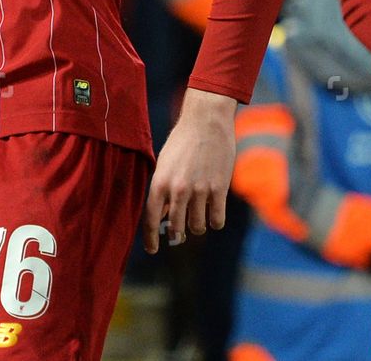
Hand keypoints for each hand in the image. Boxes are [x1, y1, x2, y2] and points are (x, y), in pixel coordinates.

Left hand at [144, 89, 236, 252]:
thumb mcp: (165, 164)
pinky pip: (217, 219)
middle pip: (177, 228)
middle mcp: (178, 190)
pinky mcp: (219, 188)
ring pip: (198, 226)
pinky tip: (214, 215)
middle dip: (178, 234)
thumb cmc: (183, 141)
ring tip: (199, 217)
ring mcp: (200, 190)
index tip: (153, 249)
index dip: (151, 239)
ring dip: (198, 225)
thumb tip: (166, 216)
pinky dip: (215, 221)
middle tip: (181, 231)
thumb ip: (163, 190)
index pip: (152, 220)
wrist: (207, 121)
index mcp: (160, 183)